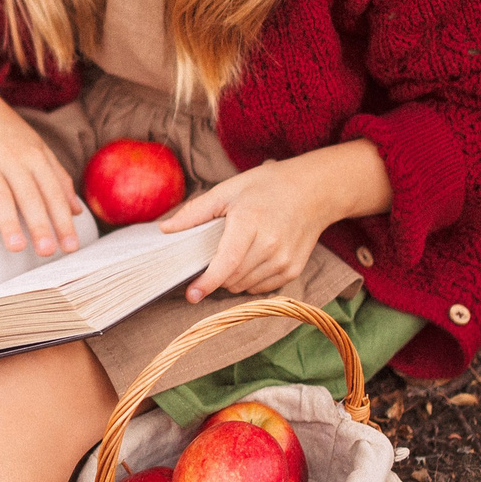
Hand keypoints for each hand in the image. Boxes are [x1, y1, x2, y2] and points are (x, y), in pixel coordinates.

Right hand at [0, 61, 84, 256]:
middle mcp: (13, 158)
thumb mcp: (36, 146)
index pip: (53, 192)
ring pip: (1, 195)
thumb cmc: (4, 128)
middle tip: (48, 252)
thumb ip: (57, 177)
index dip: (62, 220)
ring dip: (9, 222)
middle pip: (30, 195)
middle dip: (41, 224)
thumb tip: (76, 210)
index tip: (71, 245)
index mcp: (35, 154)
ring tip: (18, 248)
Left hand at [158, 142, 391, 301]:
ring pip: (244, 286)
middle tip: (213, 255)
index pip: (226, 262)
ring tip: (236, 252)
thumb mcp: (229, 190)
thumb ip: (196, 212)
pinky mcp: (293, 270)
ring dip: (231, 278)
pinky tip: (252, 258)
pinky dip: (249, 280)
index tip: (191, 295)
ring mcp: (285, 261)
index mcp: (250, 223)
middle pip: (231, 278)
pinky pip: (260, 288)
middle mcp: (271, 246)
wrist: (315, 191)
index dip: (207, 282)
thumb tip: (165, 229)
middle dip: (215, 274)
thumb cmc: (267, 187)